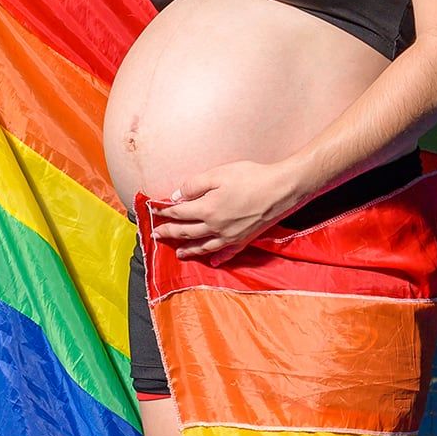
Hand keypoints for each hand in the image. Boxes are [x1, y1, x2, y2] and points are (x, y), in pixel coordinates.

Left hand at [148, 160, 296, 261]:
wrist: (281, 189)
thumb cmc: (250, 177)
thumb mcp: (218, 174)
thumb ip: (194, 185)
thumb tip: (176, 196)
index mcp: (206, 209)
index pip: (179, 213)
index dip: (164, 212)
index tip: (155, 211)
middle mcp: (215, 227)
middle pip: (186, 232)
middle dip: (169, 233)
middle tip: (157, 235)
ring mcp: (230, 236)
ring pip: (203, 246)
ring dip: (188, 250)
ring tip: (178, 252)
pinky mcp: (244, 239)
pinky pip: (227, 252)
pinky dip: (218, 258)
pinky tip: (213, 262)